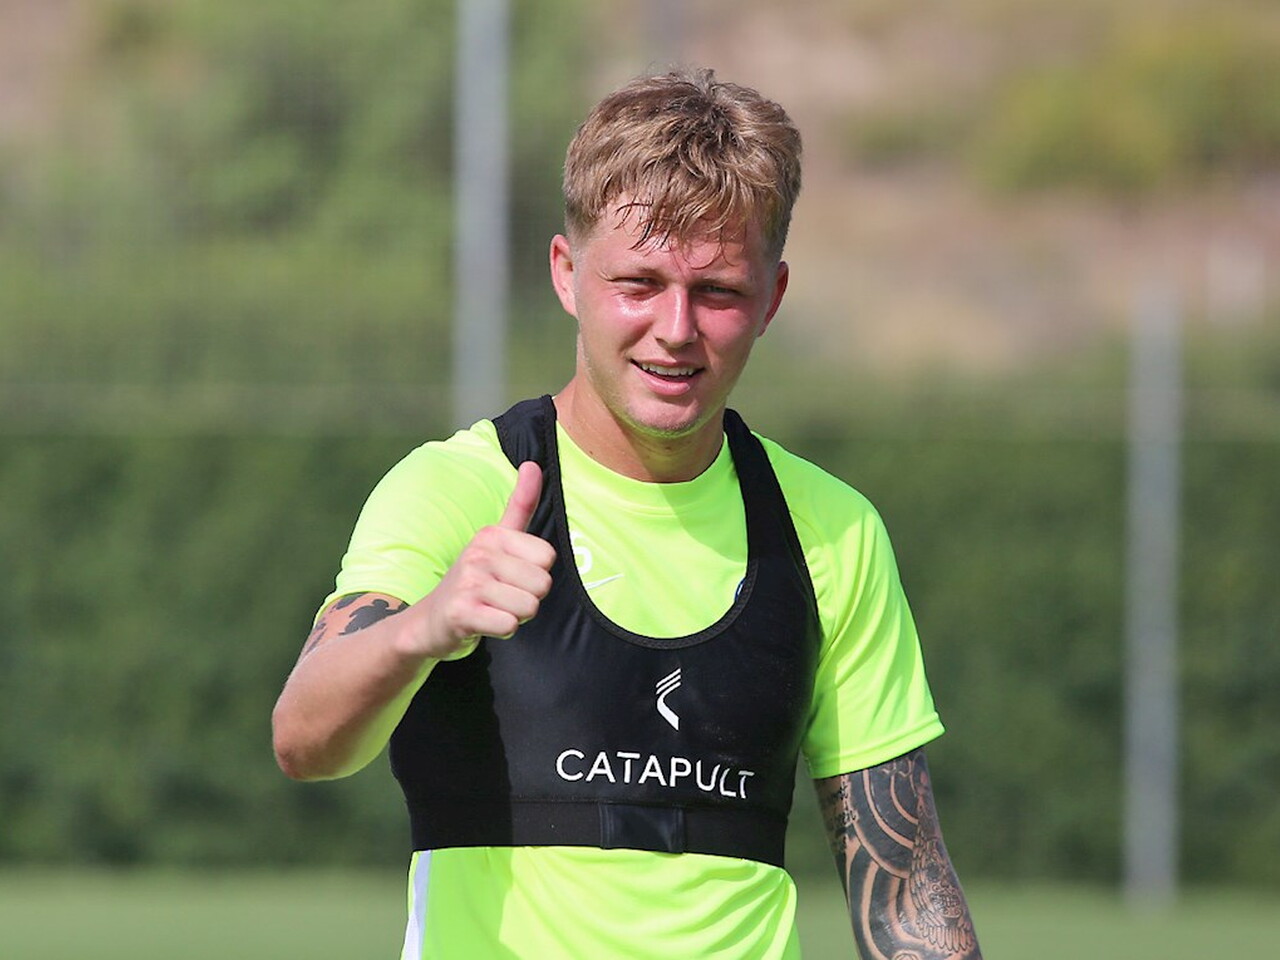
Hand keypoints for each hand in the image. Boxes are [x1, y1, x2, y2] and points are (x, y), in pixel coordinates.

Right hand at [414, 461, 555, 660]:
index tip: (510, 575)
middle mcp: (479, 553)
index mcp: (492, 534)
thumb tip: (533, 464)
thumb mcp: (495, 540)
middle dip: (527, 597)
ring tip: (492, 608)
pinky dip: (501, 630)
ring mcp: (468, 582)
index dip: (535, 573)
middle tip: (500, 596)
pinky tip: (482, 622)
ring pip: (529, 607)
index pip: (548, 557)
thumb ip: (520, 505)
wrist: (427, 621)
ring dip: (515, 615)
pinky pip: (509, 625)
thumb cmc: (472, 580)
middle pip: (543, 584)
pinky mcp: (462, 613)